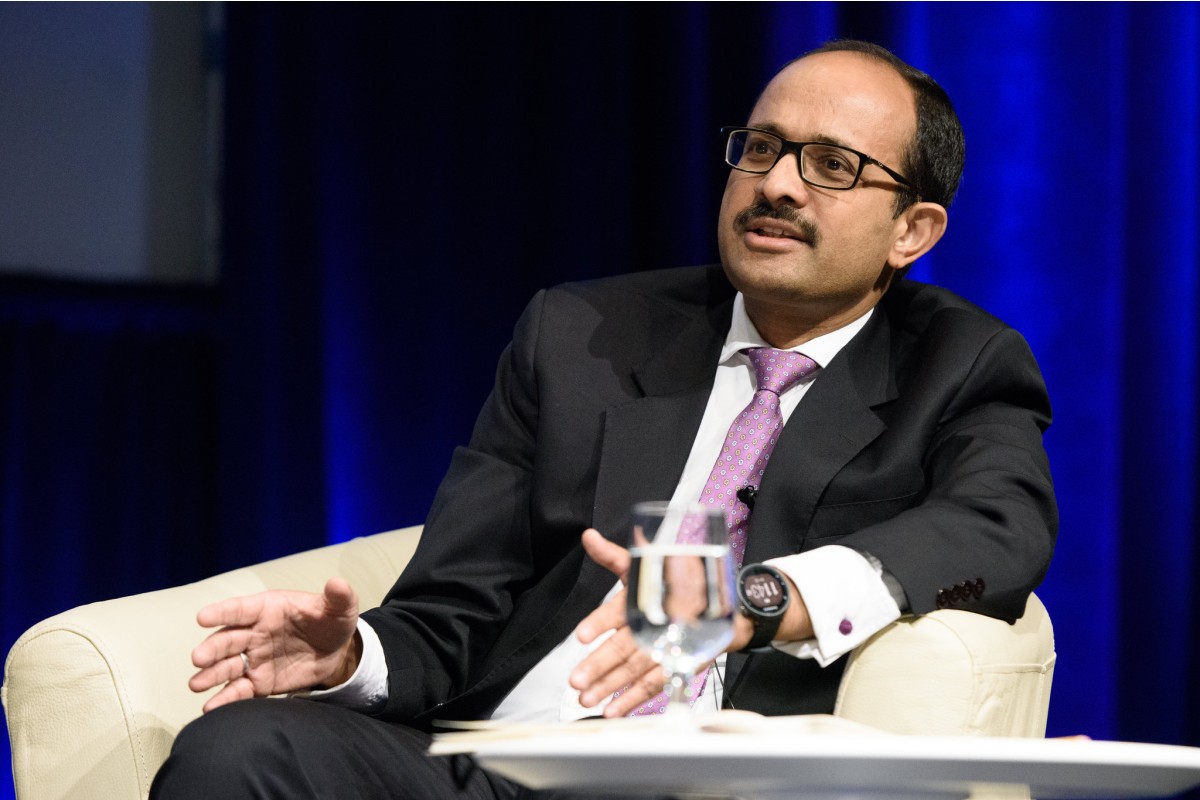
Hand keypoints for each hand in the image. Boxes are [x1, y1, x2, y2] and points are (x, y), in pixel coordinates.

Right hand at [189, 577, 361, 711]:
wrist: (336, 653)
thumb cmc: (331, 623)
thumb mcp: (340, 609)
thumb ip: (339, 597)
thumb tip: (338, 583)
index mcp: (268, 609)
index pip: (241, 608)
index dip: (222, 612)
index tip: (202, 617)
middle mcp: (254, 633)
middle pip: (228, 639)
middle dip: (212, 648)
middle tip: (198, 658)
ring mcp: (254, 658)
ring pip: (227, 666)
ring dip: (210, 674)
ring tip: (196, 685)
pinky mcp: (259, 682)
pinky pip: (239, 690)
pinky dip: (225, 698)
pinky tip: (212, 707)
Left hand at [569, 529, 668, 716]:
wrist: (724, 603)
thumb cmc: (675, 583)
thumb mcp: (643, 565)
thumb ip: (612, 555)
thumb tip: (588, 536)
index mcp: (644, 596)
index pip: (619, 609)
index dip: (600, 622)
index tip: (582, 635)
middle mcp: (656, 622)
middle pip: (625, 646)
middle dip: (600, 665)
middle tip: (577, 680)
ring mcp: (668, 646)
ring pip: (636, 670)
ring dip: (611, 687)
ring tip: (587, 699)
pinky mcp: (677, 664)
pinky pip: (654, 685)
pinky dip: (633, 700)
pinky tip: (613, 709)